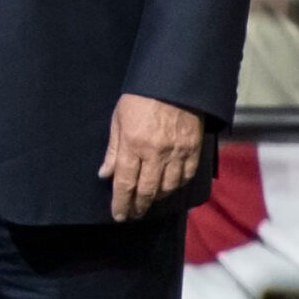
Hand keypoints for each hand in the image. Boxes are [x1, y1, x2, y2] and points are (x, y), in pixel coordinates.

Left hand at [99, 94, 202, 220]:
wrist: (173, 84)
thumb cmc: (140, 99)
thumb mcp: (118, 121)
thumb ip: (113, 151)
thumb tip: (105, 175)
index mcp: (133, 145)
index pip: (125, 183)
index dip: (121, 203)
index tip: (118, 215)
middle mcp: (156, 153)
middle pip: (147, 190)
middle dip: (138, 206)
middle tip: (132, 214)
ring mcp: (177, 153)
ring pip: (168, 187)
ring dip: (157, 198)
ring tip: (148, 202)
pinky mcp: (193, 150)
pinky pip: (186, 177)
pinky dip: (176, 186)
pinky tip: (168, 189)